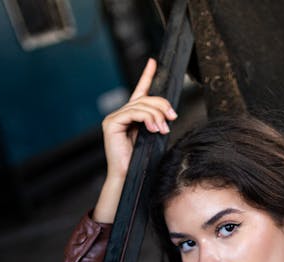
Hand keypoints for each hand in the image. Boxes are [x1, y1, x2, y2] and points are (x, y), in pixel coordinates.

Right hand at [102, 58, 177, 181]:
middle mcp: (121, 114)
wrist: (129, 178)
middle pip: (144, 99)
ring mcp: (114, 118)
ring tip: (163, 129)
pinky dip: (146, 119)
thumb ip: (156, 122)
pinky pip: (132, 113)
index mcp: (130, 116)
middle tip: (172, 117)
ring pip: (140, 106)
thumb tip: (167, 112)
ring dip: (156, 116)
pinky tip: (153, 129)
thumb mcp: (152, 137)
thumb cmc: (140, 162)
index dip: (146, 75)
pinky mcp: (112, 124)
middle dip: (161, 106)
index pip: (139, 91)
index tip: (153, 62)